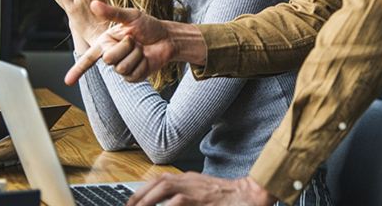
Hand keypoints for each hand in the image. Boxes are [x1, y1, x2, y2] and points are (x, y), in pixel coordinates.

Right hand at [64, 0, 176, 84]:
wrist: (167, 38)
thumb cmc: (148, 25)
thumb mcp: (131, 16)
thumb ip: (112, 12)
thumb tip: (93, 4)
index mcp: (106, 42)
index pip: (88, 57)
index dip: (77, 70)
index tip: (67, 81)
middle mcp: (111, 55)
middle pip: (108, 59)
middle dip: (125, 47)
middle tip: (134, 40)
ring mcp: (122, 68)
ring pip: (121, 67)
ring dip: (135, 55)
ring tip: (141, 48)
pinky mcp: (133, 76)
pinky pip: (133, 74)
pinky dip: (142, 64)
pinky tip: (146, 58)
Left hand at [127, 173, 275, 205]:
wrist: (249, 195)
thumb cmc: (226, 196)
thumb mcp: (202, 192)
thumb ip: (185, 196)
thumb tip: (170, 203)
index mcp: (188, 178)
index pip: (160, 179)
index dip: (143, 190)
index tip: (132, 202)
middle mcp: (190, 180)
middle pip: (159, 182)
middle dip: (140, 195)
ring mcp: (195, 189)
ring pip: (165, 188)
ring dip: (149, 199)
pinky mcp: (201, 199)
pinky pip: (178, 203)